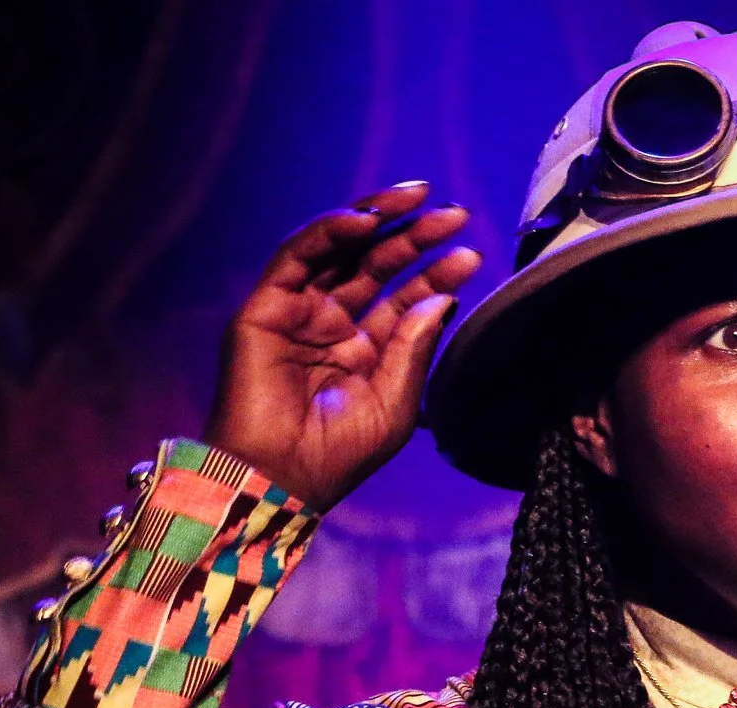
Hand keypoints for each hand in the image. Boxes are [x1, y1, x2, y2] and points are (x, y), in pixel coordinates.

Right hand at [207, 182, 481, 511]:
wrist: (279, 478)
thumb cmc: (337, 455)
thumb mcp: (394, 402)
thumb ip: (415, 347)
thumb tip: (442, 298)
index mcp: (364, 350)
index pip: (405, 298)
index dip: (437, 272)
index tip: (471, 253)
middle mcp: (331, 324)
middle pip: (377, 264)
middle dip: (415, 236)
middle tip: (455, 214)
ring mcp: (298, 312)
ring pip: (340, 249)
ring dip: (378, 218)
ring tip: (420, 200)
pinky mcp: (265, 306)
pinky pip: (298, 255)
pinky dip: (331, 231)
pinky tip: (369, 221)